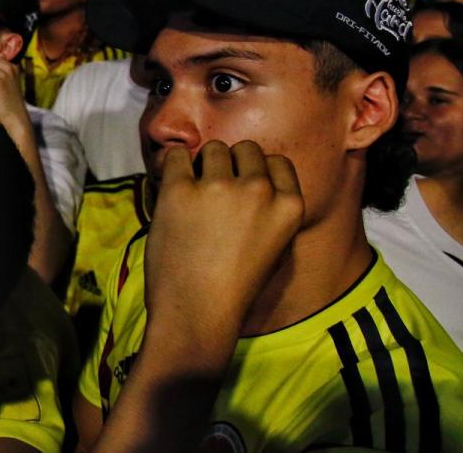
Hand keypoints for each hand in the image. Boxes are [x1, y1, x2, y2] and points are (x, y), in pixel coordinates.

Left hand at [144, 140, 303, 331]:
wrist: (197, 312)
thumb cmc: (233, 285)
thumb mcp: (275, 245)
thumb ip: (272, 208)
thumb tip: (252, 174)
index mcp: (289, 205)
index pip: (276, 161)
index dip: (255, 173)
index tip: (242, 191)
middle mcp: (259, 190)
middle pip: (245, 149)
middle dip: (229, 165)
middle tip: (214, 196)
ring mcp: (219, 187)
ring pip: (212, 149)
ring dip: (202, 167)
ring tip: (194, 200)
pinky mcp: (180, 190)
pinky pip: (176, 156)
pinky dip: (173, 169)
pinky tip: (173, 194)